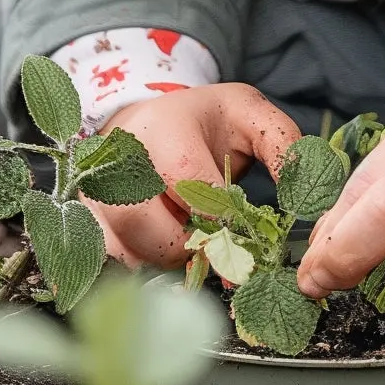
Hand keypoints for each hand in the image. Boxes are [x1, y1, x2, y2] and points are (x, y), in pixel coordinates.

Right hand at [89, 83, 300, 267]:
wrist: (151, 119)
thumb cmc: (206, 121)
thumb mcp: (250, 114)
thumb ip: (284, 144)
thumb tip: (300, 192)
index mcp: (163, 124)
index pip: (188, 181)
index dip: (219, 221)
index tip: (242, 245)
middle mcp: (117, 156)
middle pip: (142, 220)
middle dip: (185, 245)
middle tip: (210, 247)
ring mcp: (93, 189)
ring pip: (120, 247)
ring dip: (159, 260)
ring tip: (184, 244)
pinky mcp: (83, 219)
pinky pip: (103, 262)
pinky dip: (135, 270)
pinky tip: (158, 255)